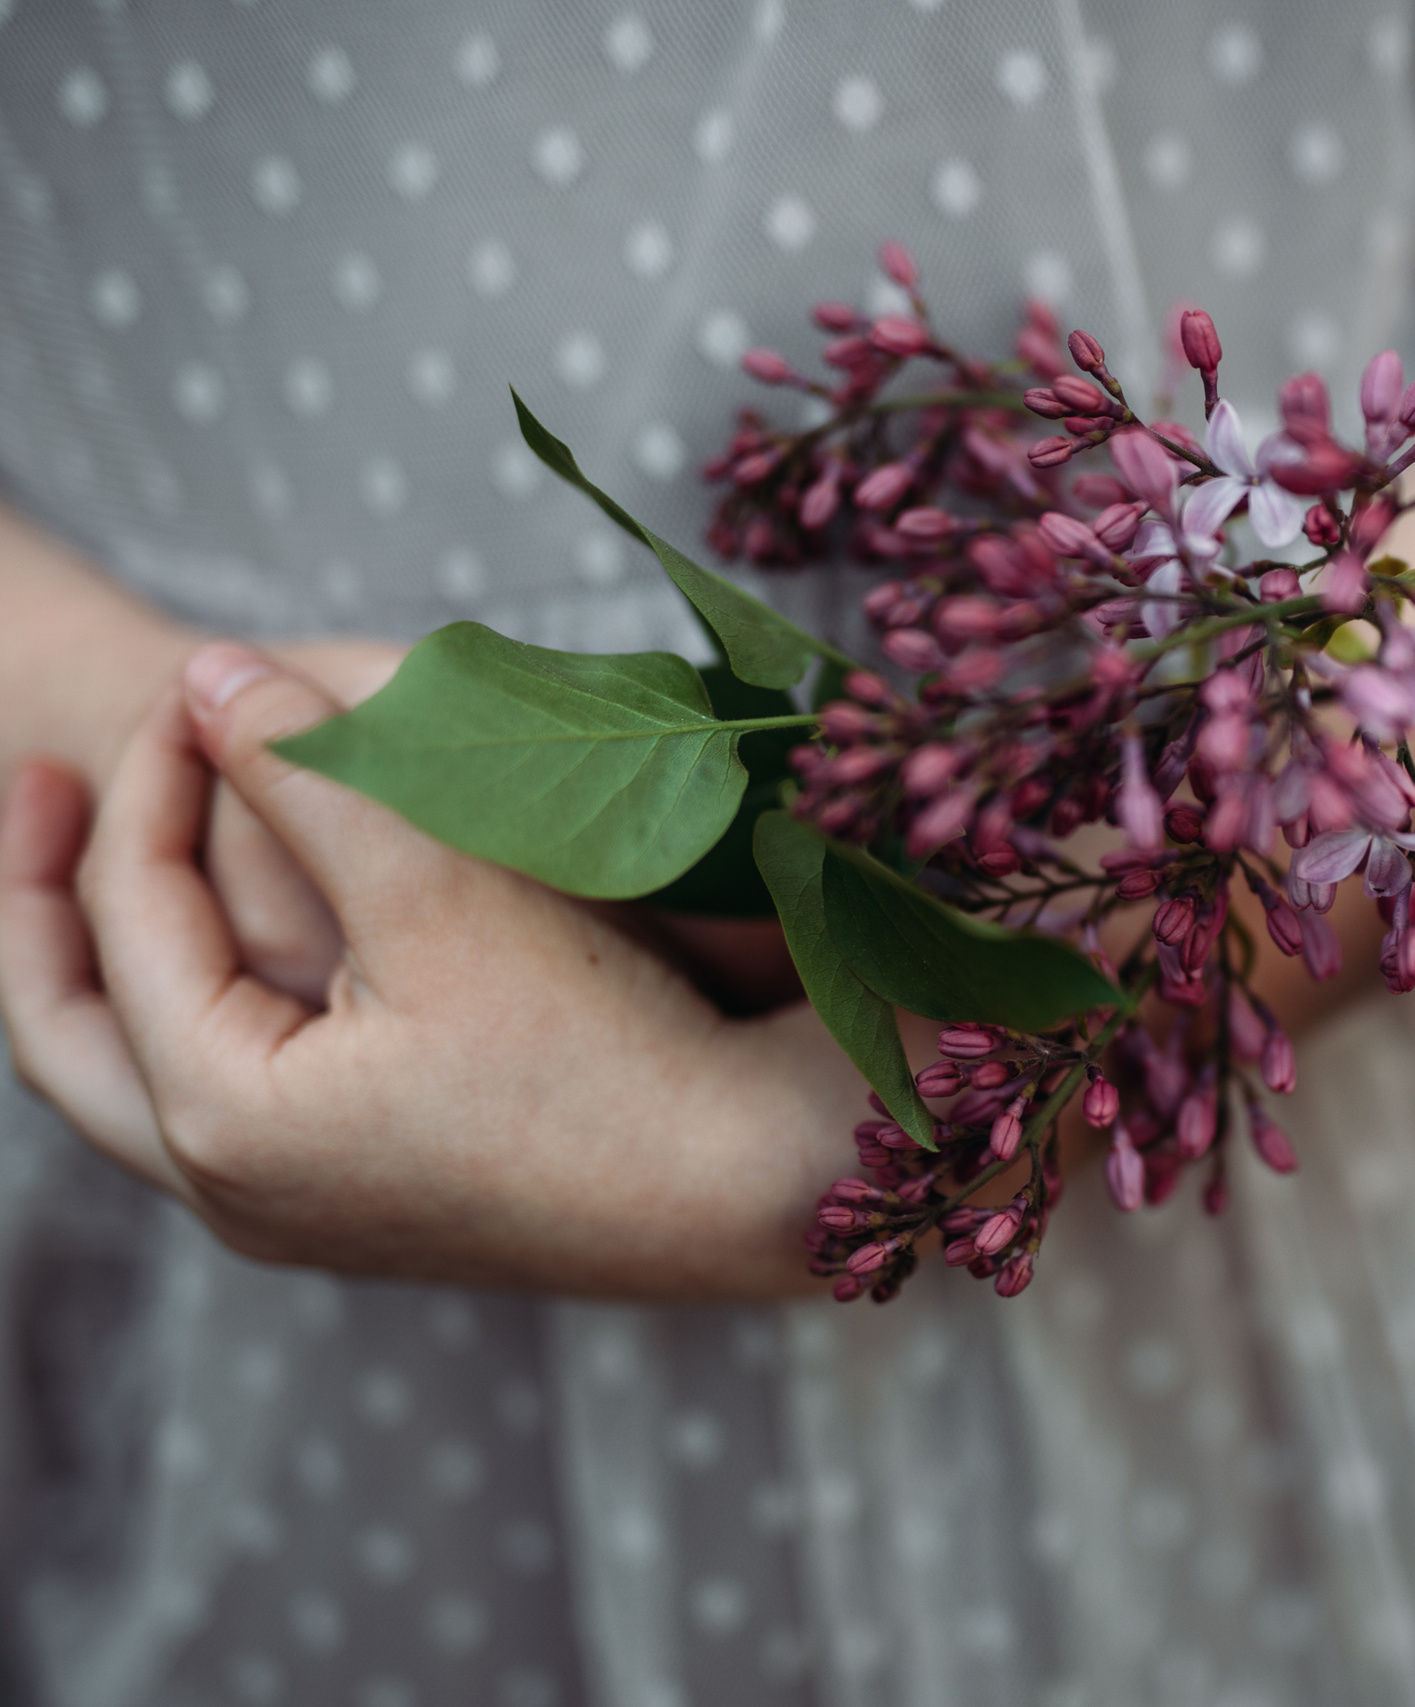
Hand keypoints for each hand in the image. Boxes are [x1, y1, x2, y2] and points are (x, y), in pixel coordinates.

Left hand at [0, 645, 866, 1296]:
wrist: (755, 1185)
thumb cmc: (609, 1048)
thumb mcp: (448, 889)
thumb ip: (313, 770)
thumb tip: (210, 670)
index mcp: (222, 1119)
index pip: (129, 917)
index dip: (153, 774)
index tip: (203, 677)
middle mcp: (236, 1193)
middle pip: (67, 1033)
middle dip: (40, 900)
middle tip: (44, 786)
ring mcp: (305, 1216)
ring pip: (140, 1080)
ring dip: (119, 964)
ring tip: (129, 858)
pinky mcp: (377, 1213)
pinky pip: (226, 1105)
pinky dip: (203, 1012)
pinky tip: (258, 948)